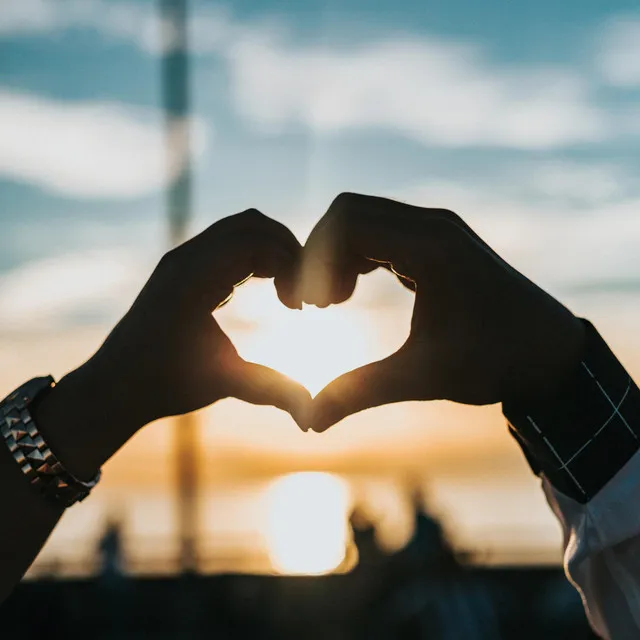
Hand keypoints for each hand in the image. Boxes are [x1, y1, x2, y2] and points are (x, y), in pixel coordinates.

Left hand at [35, 210, 310, 476]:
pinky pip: (226, 241)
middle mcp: (185, 260)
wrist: (114, 385)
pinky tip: (265, 287)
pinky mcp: (182, 265)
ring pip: (239, 228)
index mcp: (193, 281)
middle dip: (287, 250)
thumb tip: (311, 415)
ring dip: (272, 249)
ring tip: (287, 289)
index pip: (256, 243)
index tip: (299, 307)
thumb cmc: (164, 385)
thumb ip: (270, 391)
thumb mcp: (222, 385)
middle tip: (302, 290)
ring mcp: (181, 259)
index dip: (291, 266)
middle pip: (252, 224)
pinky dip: (254, 254)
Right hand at [293, 193, 584, 432]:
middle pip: (350, 213)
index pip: (347, 222)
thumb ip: (360, 392)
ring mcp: (438, 230)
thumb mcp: (422, 377)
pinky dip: (358, 255)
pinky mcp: (440, 242)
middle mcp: (433, 226)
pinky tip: (353, 292)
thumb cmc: (494, 362)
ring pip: (365, 219)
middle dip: (321, 254)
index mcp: (429, 248)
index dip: (315, 259)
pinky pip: (383, 231)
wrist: (550, 353)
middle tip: (318, 305)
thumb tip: (310, 422)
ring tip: (333, 302)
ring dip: (339, 254)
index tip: (313, 306)